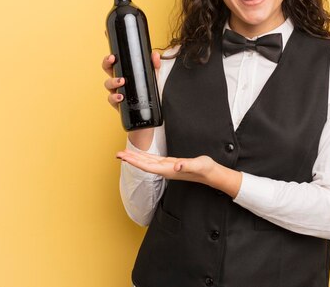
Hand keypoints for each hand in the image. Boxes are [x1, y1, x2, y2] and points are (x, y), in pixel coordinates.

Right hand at [103, 51, 161, 149]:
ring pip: (108, 85)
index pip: (114, 63)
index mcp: (125, 74)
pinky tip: (120, 97)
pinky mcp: (119, 105)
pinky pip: (112, 100)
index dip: (110, 58)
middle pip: (108, 71)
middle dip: (107, 64)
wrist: (151, 116)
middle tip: (113, 61)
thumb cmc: (149, 94)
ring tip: (121, 81)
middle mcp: (119, 83)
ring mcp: (118, 94)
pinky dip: (115, 98)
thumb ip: (154, 66)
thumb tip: (154, 55)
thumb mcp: (154, 78)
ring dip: (113, 81)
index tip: (113, 55)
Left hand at [116, 149, 241, 197]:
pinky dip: (145, 158)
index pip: (147, 166)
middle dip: (131, 159)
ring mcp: (168, 168)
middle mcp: (166, 170)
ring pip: (148, 163)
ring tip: (125, 155)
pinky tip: (141, 156)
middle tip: (117, 154)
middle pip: (144, 165)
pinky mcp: (171, 165)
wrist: (212, 174)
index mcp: (169, 170)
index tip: (124, 157)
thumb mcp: (198, 165)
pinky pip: (154, 161)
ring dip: (136, 159)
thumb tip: (176, 166)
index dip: (134, 161)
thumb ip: (187, 166)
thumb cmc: (206, 170)